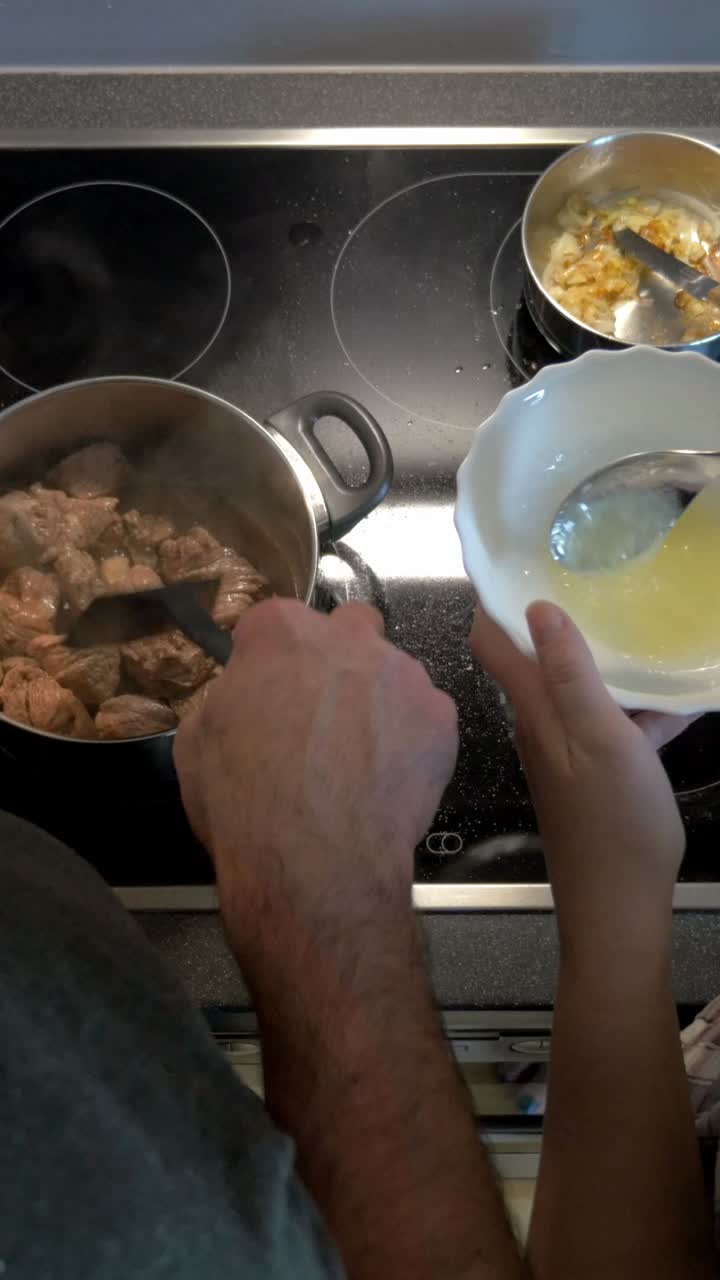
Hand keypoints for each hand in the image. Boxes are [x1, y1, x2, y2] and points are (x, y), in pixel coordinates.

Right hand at [175, 598, 457, 945]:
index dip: (270, 661)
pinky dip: (412, 741)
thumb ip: (228, 700)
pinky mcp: (440, 715)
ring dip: (378, 702)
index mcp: (280, 631)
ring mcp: (401, 673)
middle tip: (324, 713)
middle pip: (348, 628)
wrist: (314, 860)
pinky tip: (389, 779)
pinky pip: (426, 717)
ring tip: (360, 759)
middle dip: (338, 659)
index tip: (268, 691)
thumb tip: (243, 702)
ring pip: (393, 674)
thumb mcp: (197, 741)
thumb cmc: (244, 801)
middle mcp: (346, 637)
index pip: (274, 623)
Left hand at [470, 601, 693, 942]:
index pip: (493, 644)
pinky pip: (615, 723)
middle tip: (595, 578)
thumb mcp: (601, 738)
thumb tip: (536, 608)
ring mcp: (570, 750)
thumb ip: (571, 675)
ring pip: (584, 689)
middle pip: (540, 659)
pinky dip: (642, 708)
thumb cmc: (612, 824)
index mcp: (535, 709)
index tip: (514, 559)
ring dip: (610, 662)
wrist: (618, 906)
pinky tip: (681, 698)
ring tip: (647, 626)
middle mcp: (542, 724)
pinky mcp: (597, 772)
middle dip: (561, 619)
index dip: (493, 600)